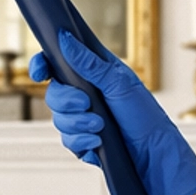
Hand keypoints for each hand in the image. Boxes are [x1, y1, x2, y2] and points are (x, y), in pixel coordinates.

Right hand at [29, 32, 195, 194]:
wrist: (154, 155)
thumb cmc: (145, 115)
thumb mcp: (119, 83)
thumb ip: (89, 63)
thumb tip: (65, 40)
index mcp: (93, 73)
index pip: (58, 64)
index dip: (43, 65)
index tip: (41, 73)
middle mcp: (85, 94)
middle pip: (53, 93)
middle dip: (66, 101)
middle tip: (86, 103)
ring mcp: (82, 119)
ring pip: (58, 119)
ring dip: (78, 123)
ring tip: (100, 127)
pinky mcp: (83, 141)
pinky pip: (67, 140)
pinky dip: (81, 141)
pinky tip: (98, 142)